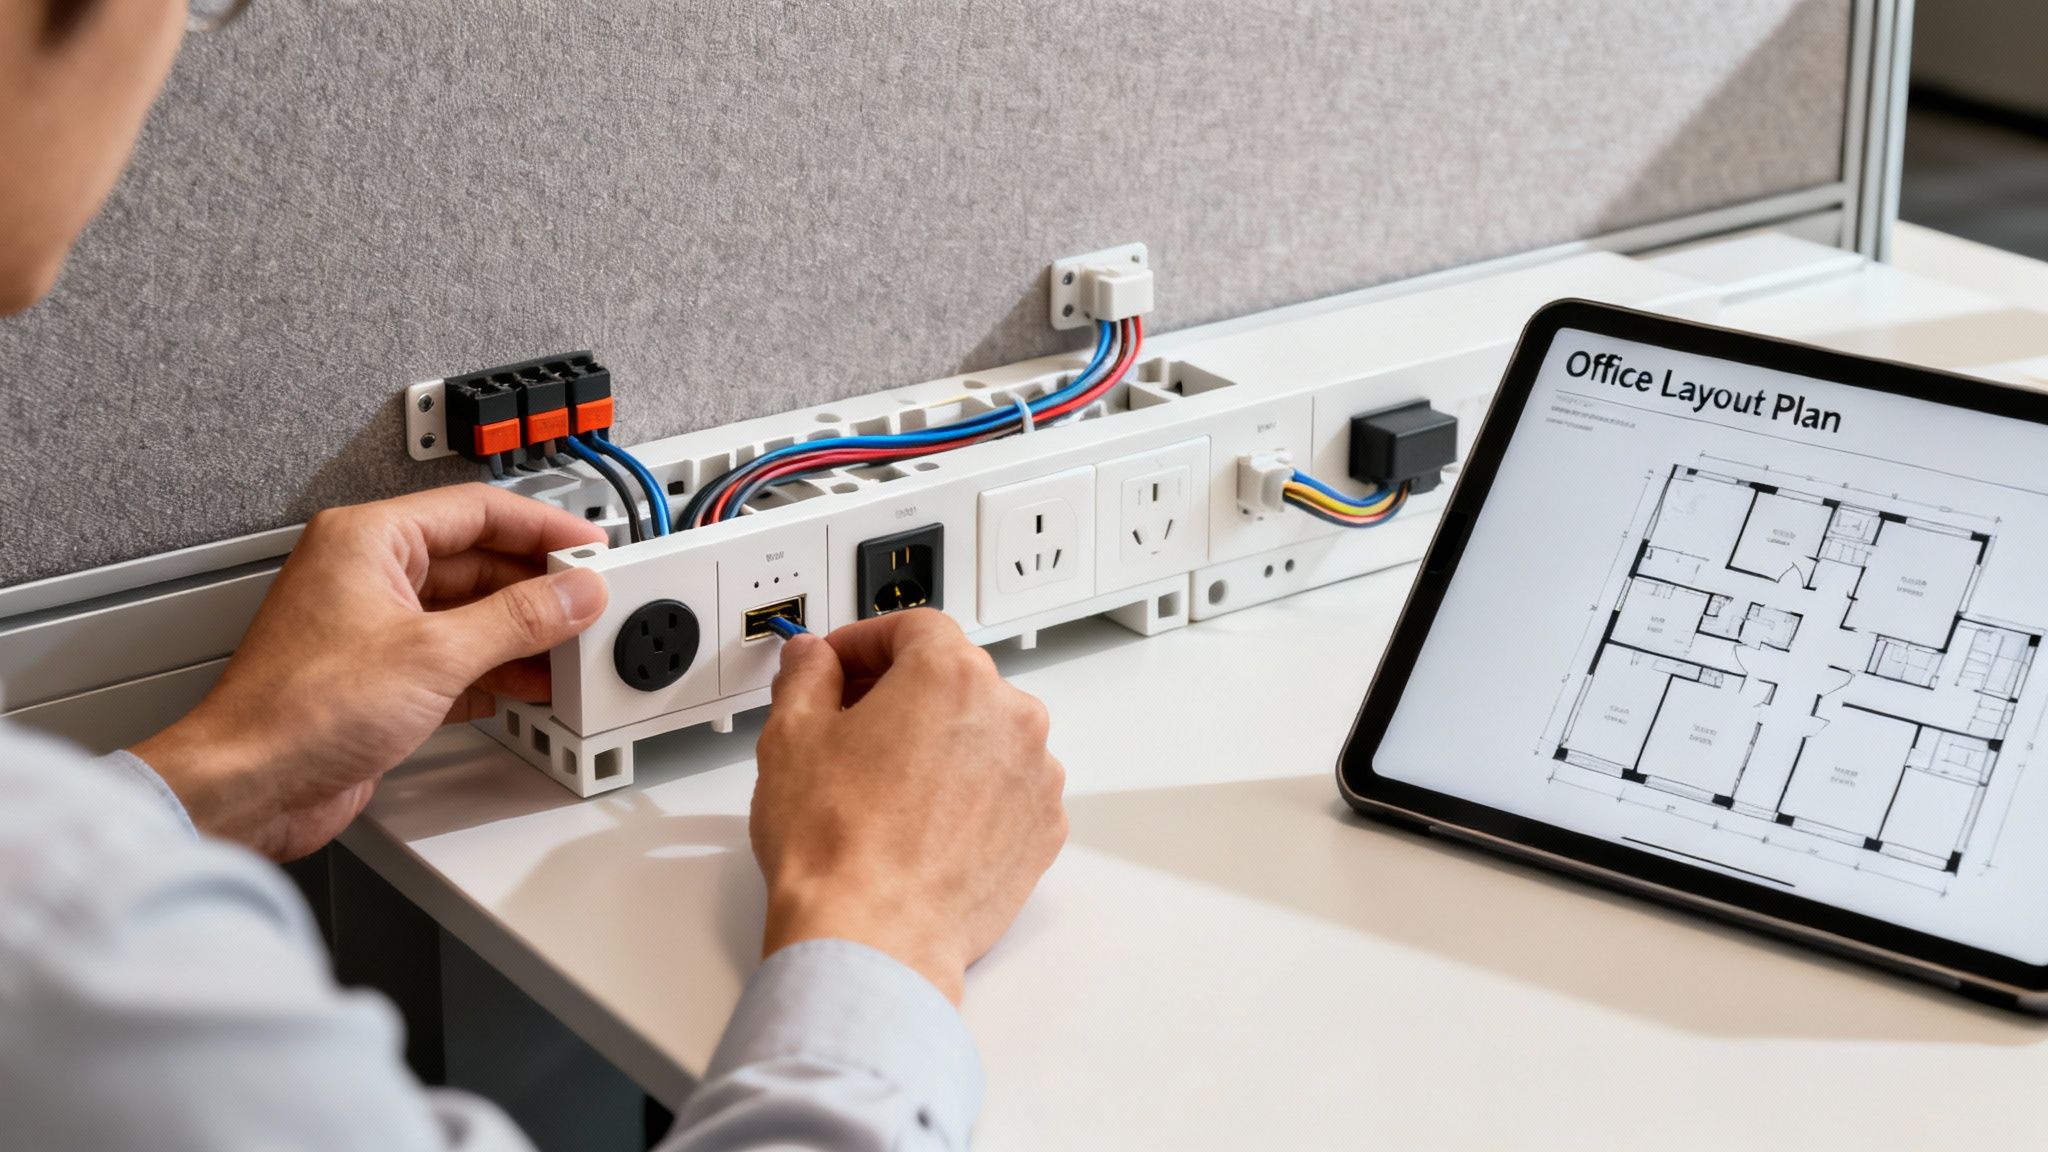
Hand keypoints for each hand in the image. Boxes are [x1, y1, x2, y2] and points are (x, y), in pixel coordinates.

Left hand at [134, 484, 608, 859]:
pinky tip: (531, 685)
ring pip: (471, 613)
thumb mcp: (434, 653)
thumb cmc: (296, 710)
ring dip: (522, 633)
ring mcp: (376, 628)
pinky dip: (497, 670)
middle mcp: (369, 575)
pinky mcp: (383, 678)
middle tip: (590, 602)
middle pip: (479, 563)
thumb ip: (519, 618)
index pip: (478, 510)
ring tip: (570, 647)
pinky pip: (457, 658)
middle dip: (538, 587)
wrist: (249, 787)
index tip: (590, 547)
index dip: (544, 527)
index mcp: (368, 540)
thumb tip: (573, 593)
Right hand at [753, 609, 1065, 1002]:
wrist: (872, 937)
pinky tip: (922, 822)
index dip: (867, 641)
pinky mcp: (1042, 830)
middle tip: (851, 724)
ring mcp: (1035, 776)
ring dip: (942, 743)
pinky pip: (1006, 789)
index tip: (840, 663)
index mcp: (952, 676)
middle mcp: (1009, 716)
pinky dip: (972, 793)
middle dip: (903, 691)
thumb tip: (813, 659)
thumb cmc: (836, 846)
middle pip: (955, 678)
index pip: (914, 626)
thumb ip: (807, 677)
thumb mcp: (792, 737)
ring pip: (984, 734)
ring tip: (886, 785)